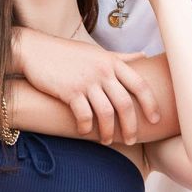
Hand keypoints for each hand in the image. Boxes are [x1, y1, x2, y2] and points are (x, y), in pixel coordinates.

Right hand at [12, 28, 161, 141]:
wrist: (36, 50)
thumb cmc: (68, 53)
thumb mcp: (98, 52)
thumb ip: (121, 57)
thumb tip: (143, 56)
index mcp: (113, 62)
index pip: (140, 84)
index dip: (151, 104)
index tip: (155, 120)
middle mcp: (103, 71)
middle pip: (125, 103)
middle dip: (130, 126)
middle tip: (131, 140)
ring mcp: (86, 81)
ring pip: (106, 112)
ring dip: (108, 131)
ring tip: (107, 141)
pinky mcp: (69, 91)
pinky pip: (84, 115)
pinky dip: (85, 127)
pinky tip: (84, 131)